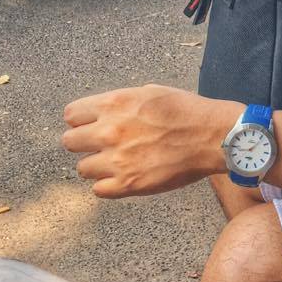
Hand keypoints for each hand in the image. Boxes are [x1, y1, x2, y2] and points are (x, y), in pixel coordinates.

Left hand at [61, 85, 240, 197]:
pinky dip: (109, 186)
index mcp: (114, 104)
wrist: (212, 136)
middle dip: (84, 144)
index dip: (81, 121)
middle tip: (102, 146)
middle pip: (69, 142)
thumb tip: (107, 110)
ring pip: (82, 169)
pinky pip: (98, 190)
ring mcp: (117, 159)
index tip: (90, 125)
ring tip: (118, 163)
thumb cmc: (187, 111)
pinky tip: (124, 178)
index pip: (71, 115)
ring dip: (97, 167)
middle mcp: (109, 131)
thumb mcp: (151, 91)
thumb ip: (122, 102)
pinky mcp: (128, 184)